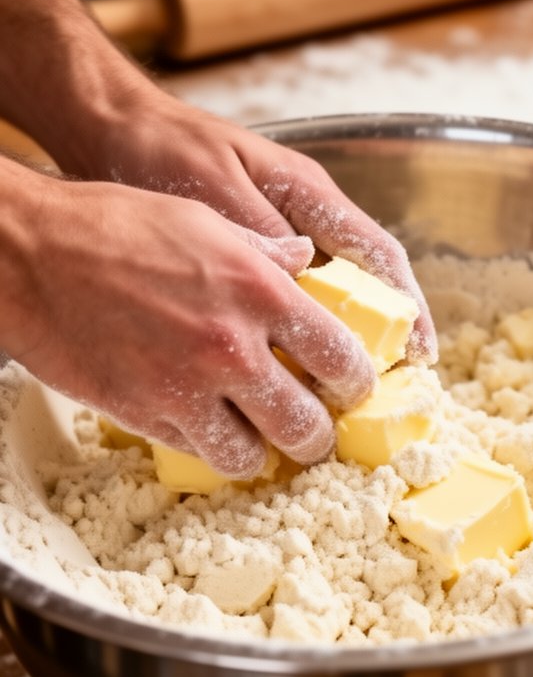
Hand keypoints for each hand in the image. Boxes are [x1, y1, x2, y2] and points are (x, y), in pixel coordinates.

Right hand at [1, 163, 375, 477]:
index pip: (341, 358)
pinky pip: (197, 451)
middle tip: (312, 427)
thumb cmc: (115, 226)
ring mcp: (187, 390)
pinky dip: (210, 445)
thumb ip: (264, 252)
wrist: (31, 256)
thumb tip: (305, 257)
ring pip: (251, 458)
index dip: (356, 382)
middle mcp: (232, 349)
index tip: (352, 386)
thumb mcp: (205, 219)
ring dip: (262, 451)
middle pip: (306, 427)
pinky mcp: (145, 416)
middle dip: (317, 435)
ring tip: (259, 434)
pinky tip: (207, 421)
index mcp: (259, 292)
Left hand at [68, 88, 437, 366]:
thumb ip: (258, 230)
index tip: (419, 351)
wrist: (109, 130)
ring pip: (323, 299)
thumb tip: (303, 275)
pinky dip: (292, 341)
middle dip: (379, 336)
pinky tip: (286, 376)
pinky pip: (283, 306)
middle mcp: (301, 219)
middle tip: (384, 390)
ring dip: (336, 344)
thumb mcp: (213, 186)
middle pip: (360, 285)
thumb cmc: (161, 147)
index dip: (405, 306)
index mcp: (307, 194)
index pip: (376, 255)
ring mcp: (274, 239)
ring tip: (342, 396)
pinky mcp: (244, 257)